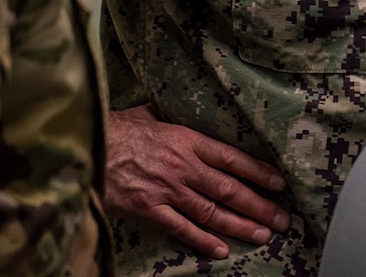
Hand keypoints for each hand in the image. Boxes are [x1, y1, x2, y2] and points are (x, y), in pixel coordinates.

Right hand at [105, 105, 290, 260]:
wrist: (84, 146)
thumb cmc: (114, 128)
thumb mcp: (147, 114)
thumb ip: (168, 121)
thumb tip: (175, 114)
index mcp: (186, 140)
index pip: (232, 158)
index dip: (258, 171)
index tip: (278, 183)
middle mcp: (183, 166)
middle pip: (229, 189)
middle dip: (258, 205)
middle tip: (281, 219)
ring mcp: (167, 190)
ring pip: (211, 211)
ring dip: (240, 225)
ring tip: (263, 235)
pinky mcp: (148, 209)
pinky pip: (181, 228)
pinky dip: (203, 240)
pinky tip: (222, 250)